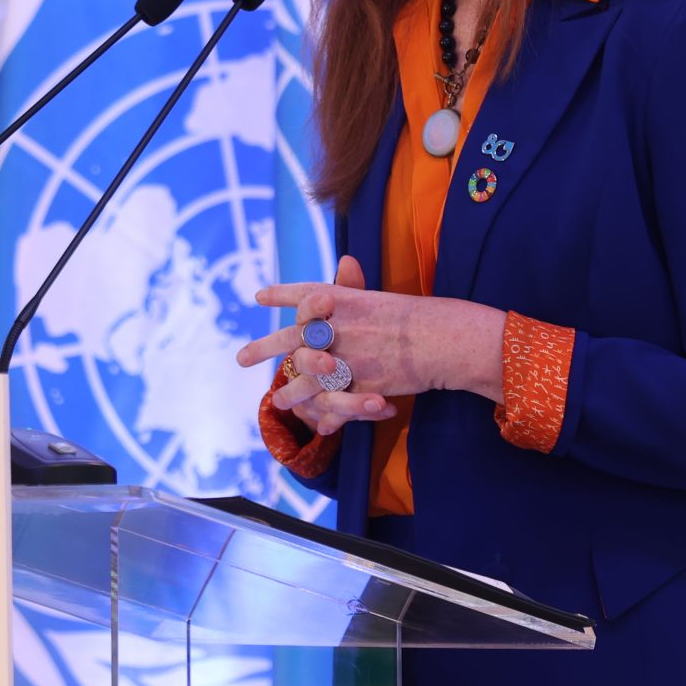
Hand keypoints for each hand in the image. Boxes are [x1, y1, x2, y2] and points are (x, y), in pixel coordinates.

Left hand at [237, 255, 507, 436]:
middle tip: (241, 358)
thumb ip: (356, 288)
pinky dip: (327, 415)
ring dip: (289, 390)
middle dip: (264, 347)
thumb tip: (345, 262)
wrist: (444, 339)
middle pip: (291, 337)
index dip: (281, 295)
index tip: (259, 297)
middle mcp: (337, 326)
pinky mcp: (359, 385)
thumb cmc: (419, 317)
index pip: (303, 294)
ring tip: (276, 399)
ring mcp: (346, 357)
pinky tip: (317, 423)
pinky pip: (335, 403)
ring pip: (305, 377)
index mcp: (343, 300)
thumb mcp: (382, 298)